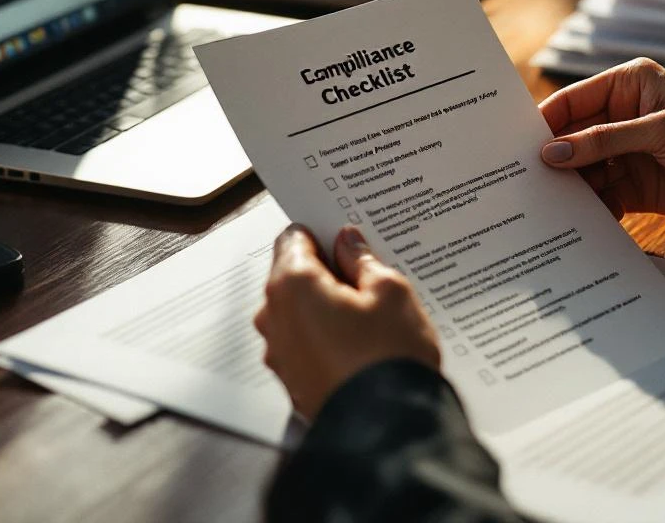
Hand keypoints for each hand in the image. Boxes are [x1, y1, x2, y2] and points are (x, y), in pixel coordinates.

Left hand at [254, 224, 439, 420]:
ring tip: (372, 315)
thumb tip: (349, 243)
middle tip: (368, 276)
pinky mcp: (293, 382)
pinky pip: (306, 344)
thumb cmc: (388, 357)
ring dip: (328, 306)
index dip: (323, 234)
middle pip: (294, 276)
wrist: (388, 430)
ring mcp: (280, 353)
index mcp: (292, 285)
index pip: (293, 237)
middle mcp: (274, 318)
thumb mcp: (390, 291)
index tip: (348, 239)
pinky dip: (327, 337)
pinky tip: (362, 345)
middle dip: (328, 272)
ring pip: (300, 312)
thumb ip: (364, 260)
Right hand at [539, 58, 664, 226]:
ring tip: (548, 205)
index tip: (517, 146)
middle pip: (572, 138)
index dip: (545, 122)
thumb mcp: (661, 130)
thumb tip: (552, 154)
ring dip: (569, 187)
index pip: (573, 101)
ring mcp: (626, 153)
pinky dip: (591, 207)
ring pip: (582, 170)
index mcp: (628, 86)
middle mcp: (622, 116)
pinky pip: (601, 195)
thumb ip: (605, 141)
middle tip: (523, 180)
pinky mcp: (634, 186)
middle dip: (553, 159)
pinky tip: (580, 220)